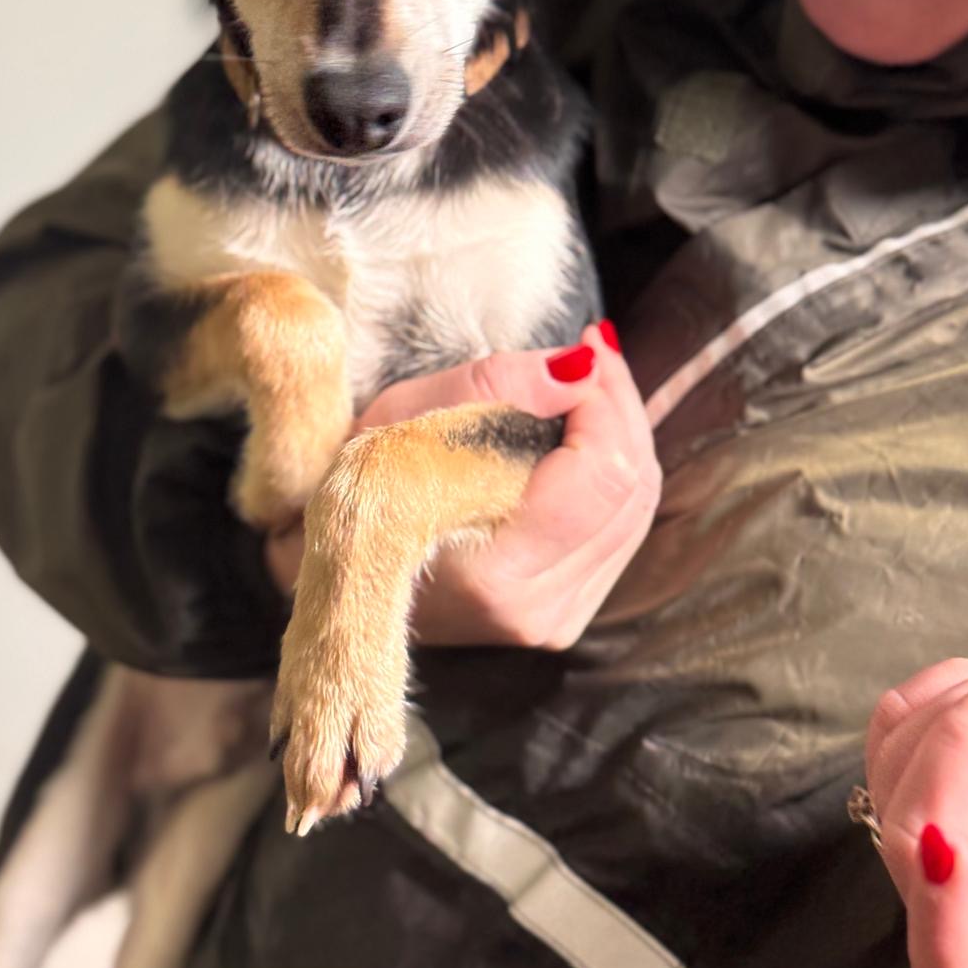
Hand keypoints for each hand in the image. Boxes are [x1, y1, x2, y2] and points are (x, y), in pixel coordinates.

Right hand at [267, 321, 660, 647]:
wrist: (332, 573)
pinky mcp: (560, 618)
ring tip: (585, 385)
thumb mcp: (405, 418)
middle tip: (591, 353)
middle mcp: (533, 607)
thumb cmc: (358, 489)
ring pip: (635, 511)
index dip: (606, 398)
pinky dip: (611, 476)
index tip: (583, 346)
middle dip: (621, 408)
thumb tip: (582, 365)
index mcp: (494, 567)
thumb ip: (497, 386)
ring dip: (621, 437)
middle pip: (632, 490)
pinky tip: (580, 436)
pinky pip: (619, 534)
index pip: (602, 471)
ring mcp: (551, 620)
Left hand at [865, 654, 967, 967]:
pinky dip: (953, 685)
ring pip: (895, 759)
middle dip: (964, 742)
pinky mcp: (924, 784)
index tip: (954, 847)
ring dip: (962, 699)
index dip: (944, 913)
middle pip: (909, 832)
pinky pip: (903, 720)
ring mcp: (927, 844)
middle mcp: (953, 917)